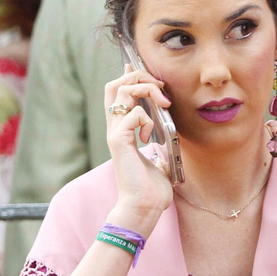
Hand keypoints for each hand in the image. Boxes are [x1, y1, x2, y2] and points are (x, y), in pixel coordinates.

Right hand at [104, 64, 173, 228]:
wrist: (144, 207)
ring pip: (121, 92)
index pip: (115, 93)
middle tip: (159, 88)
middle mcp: (114, 128)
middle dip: (137, 77)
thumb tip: (161, 146)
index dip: (126, 75)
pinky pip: (132, 113)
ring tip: (162, 105)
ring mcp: (115, 134)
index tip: (138, 68)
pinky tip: (149, 136)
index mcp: (122, 130)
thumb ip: (156, 148)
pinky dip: (146, 118)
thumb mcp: (157, 161)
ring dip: (146, 91)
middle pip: (114, 85)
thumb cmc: (150, 189)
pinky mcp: (119, 141)